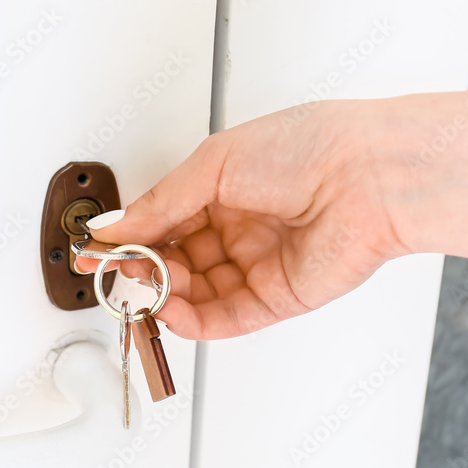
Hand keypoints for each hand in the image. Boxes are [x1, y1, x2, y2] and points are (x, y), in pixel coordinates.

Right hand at [75, 100, 406, 339]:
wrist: (371, 174)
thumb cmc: (310, 147)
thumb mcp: (214, 164)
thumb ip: (160, 204)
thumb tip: (117, 227)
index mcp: (222, 189)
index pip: (162, 222)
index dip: (128, 240)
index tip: (96, 253)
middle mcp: (238, 228)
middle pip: (173, 261)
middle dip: (142, 269)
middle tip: (117, 271)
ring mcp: (256, 265)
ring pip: (194, 293)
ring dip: (164, 294)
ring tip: (146, 286)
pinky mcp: (277, 298)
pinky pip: (225, 318)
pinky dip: (193, 320)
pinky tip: (171, 311)